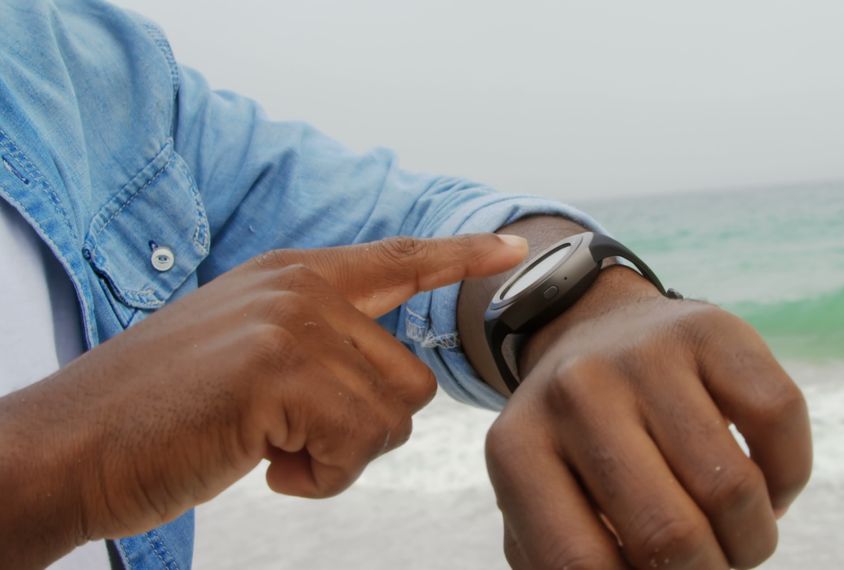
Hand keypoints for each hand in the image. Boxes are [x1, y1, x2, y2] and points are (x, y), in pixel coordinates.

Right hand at [0, 233, 525, 565]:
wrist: (68, 445)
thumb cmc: (159, 414)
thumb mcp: (245, 353)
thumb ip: (315, 343)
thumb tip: (387, 376)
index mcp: (293, 277)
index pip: (398, 260)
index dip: (459, 258)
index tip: (515, 251)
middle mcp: (301, 288)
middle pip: (409, 378)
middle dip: (363, 433)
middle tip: (291, 443)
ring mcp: (291, 323)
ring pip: (392, 415)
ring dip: (338, 456)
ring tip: (270, 450)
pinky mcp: (279, 369)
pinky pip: (357, 444)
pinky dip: (318, 477)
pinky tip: (262, 466)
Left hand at [485, 268, 811, 568]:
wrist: (594, 329)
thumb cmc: (578, 443)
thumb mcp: (548, 498)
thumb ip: (571, 558)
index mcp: (517, 449)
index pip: (581, 566)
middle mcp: (575, 393)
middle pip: (669, 534)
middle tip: (712, 566)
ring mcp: (642, 354)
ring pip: (734, 488)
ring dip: (752, 538)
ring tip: (739, 534)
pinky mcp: (707, 327)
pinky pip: (779, 419)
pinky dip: (788, 477)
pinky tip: (766, 483)